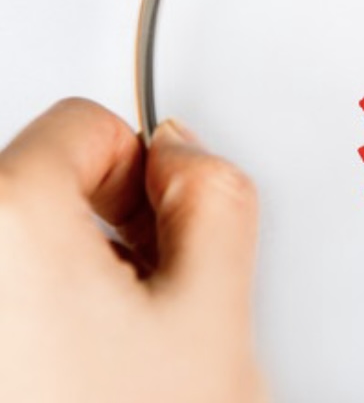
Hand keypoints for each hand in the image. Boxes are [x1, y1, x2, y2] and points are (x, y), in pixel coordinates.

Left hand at [0, 99, 263, 402]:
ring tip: (118, 343)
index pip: (81, 122)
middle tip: (150, 294)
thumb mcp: (215, 312)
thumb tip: (188, 159)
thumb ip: (216, 196)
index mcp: (6, 226)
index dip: (147, 171)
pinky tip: (84, 367)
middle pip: (47, 177)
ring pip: (29, 238)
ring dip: (78, 269)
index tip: (165, 227)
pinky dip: (47, 308)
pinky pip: (14, 289)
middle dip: (110, 222)